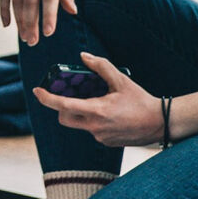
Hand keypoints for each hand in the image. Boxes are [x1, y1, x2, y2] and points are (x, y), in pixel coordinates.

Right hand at [1, 0, 78, 44]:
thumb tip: (71, 11)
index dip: (49, 16)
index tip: (49, 33)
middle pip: (30, 1)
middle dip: (31, 24)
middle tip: (33, 42)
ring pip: (17, 0)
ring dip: (19, 21)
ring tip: (24, 37)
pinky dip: (4, 10)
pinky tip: (7, 24)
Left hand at [34, 53, 159, 146]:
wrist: (160, 123)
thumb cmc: (141, 101)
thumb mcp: (122, 80)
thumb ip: (101, 67)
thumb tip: (83, 57)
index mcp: (96, 111)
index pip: (63, 106)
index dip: (46, 98)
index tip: (37, 91)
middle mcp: (94, 127)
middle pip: (64, 118)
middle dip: (62, 107)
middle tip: (70, 95)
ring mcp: (99, 136)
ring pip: (79, 124)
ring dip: (80, 112)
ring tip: (98, 102)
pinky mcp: (105, 142)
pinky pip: (91, 130)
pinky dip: (93, 120)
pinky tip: (110, 113)